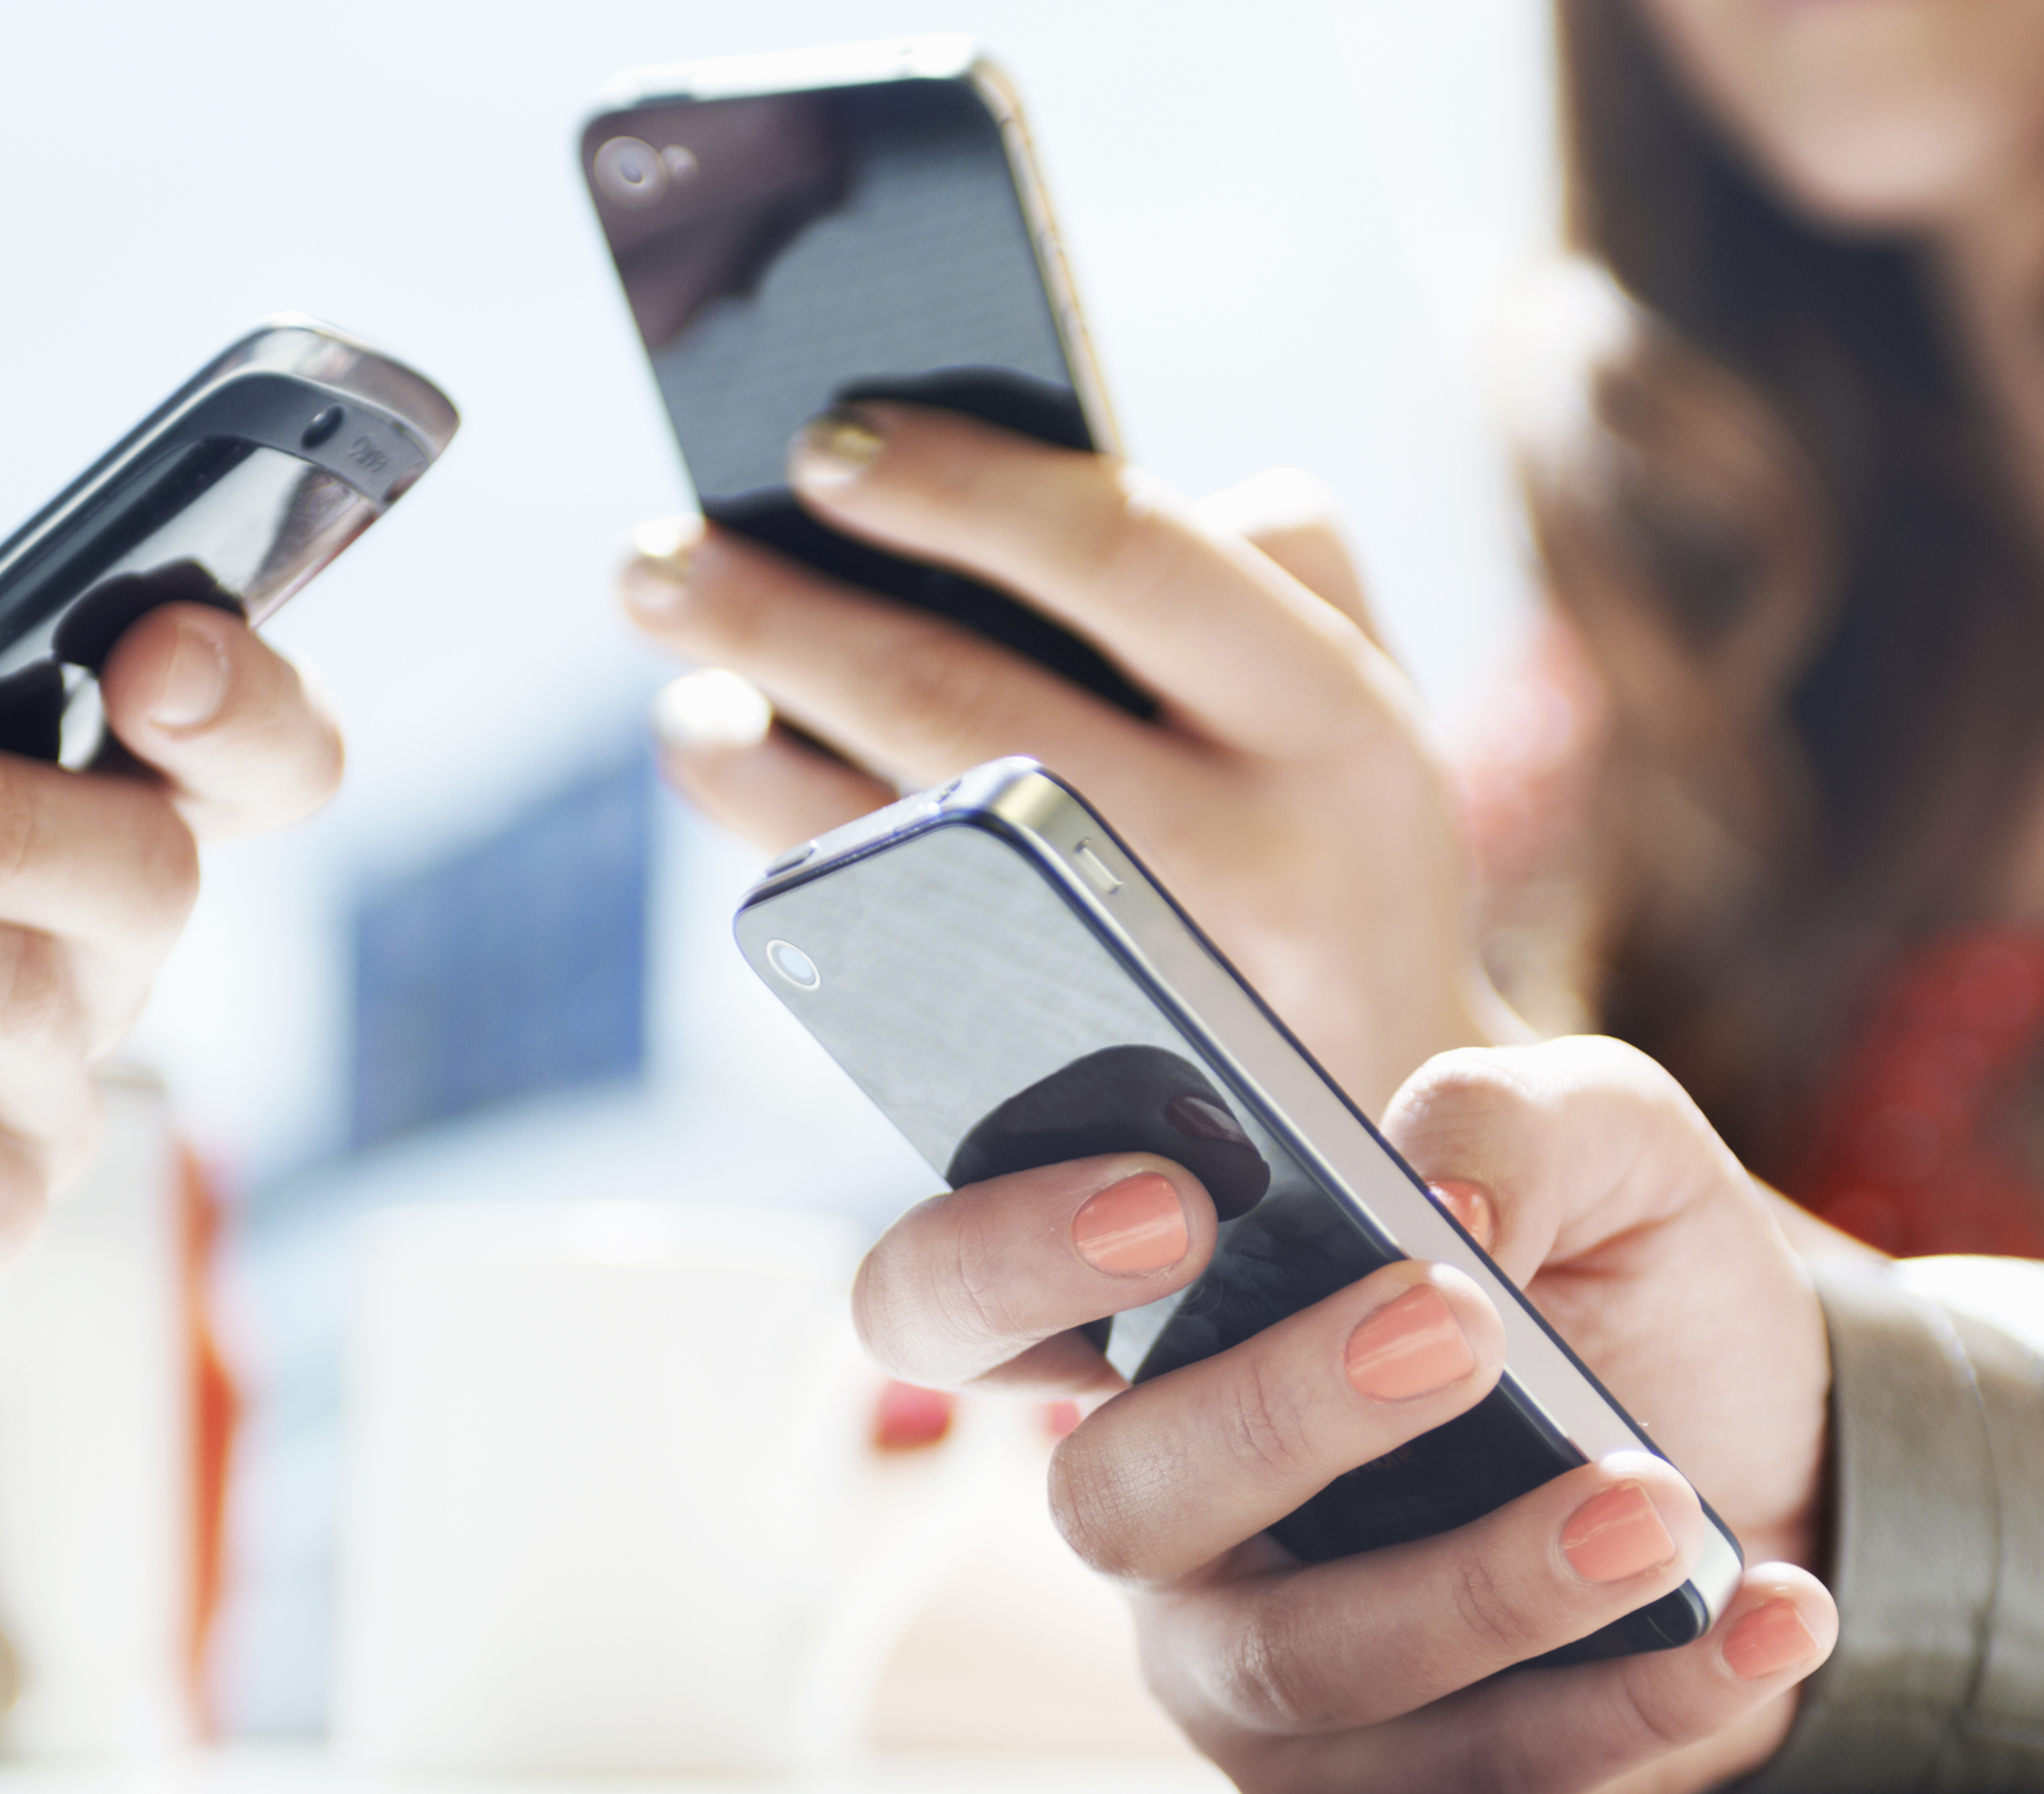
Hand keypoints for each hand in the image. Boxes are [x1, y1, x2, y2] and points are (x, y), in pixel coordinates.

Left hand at [619, 404, 1508, 1101]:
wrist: (1385, 1106)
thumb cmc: (1329, 838)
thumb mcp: (1351, 685)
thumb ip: (1254, 555)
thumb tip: (1018, 480)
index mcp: (1334, 715)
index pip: (1125, 550)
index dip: (958, 483)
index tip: (821, 437)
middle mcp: (1255, 853)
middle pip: (964, 702)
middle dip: (779, 616)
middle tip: (657, 553)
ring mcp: (1152, 986)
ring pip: (899, 838)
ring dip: (749, 741)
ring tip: (683, 673)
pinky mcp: (1065, 1073)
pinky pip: (885, 947)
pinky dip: (789, 849)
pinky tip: (739, 776)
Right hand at [848, 1036, 1836, 1793]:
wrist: (1787, 1459)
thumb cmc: (1628, 1289)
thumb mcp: (1608, 1145)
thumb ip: (1515, 1117)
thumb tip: (1441, 1201)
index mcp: (1151, 1329)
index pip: (952, 1299)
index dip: (1002, 1257)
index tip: (1164, 1204)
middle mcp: (1164, 1516)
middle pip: (1115, 1498)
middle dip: (1276, 1413)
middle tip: (1455, 1325)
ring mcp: (1259, 1677)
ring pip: (1308, 1663)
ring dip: (1488, 1582)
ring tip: (1654, 1502)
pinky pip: (1488, 1781)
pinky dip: (1644, 1696)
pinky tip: (1768, 1611)